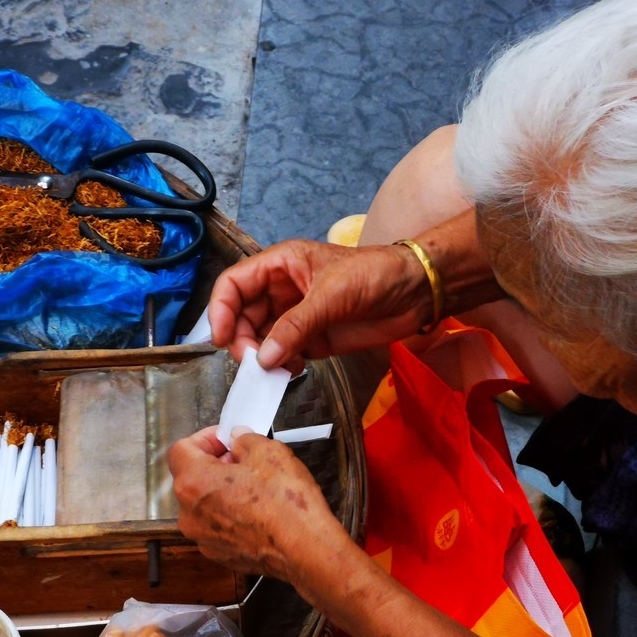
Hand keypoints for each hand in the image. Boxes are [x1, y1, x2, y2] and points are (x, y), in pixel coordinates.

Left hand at [167, 426, 347, 582]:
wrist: (304, 549)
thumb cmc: (285, 505)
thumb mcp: (269, 452)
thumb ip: (245, 439)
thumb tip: (238, 439)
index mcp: (194, 482)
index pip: (181, 449)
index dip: (205, 438)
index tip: (225, 439)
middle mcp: (190, 513)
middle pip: (191, 478)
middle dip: (215, 464)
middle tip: (244, 460)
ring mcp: (203, 537)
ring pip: (204, 505)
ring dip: (223, 491)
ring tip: (255, 487)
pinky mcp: (220, 554)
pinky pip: (218, 527)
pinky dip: (232, 516)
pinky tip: (258, 512)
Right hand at [208, 239, 431, 368]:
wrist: (417, 292)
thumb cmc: (376, 275)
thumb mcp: (332, 295)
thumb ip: (296, 326)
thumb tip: (263, 358)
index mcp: (280, 265)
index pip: (233, 285)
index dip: (220, 310)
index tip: (220, 339)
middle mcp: (282, 290)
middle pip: (242, 316)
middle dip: (242, 340)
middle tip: (254, 363)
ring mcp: (297, 316)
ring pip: (261, 339)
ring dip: (261, 357)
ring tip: (273, 370)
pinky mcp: (313, 339)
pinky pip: (284, 355)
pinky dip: (280, 366)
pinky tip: (290, 372)